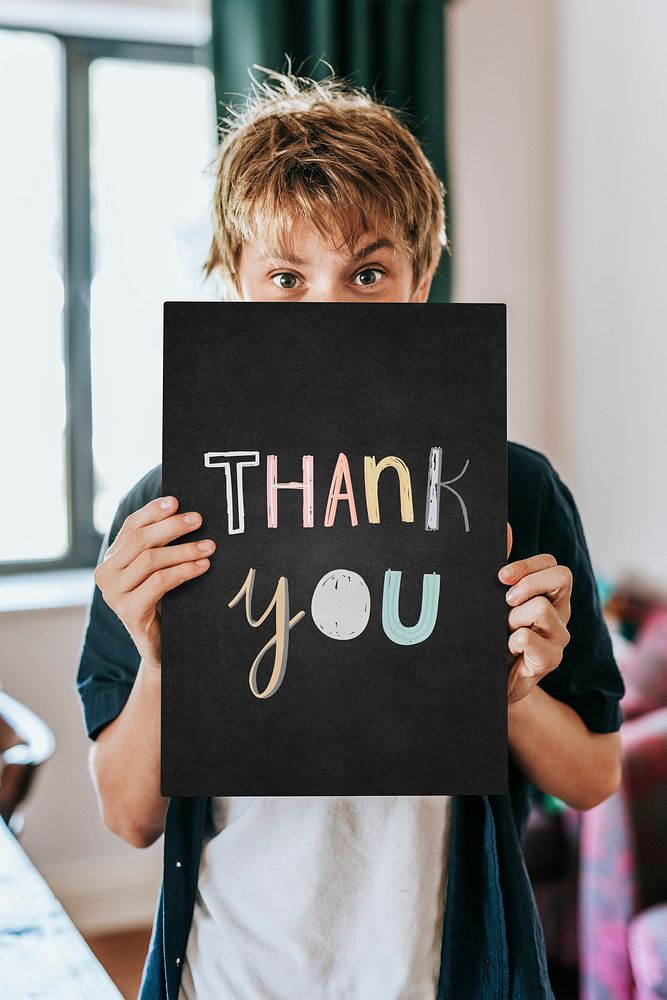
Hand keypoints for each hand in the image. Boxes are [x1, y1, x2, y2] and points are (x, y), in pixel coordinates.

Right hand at [93, 496, 215, 669]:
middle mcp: (105, 575)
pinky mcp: (128, 612)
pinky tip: (202, 567)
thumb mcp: (158, 570)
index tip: (176, 501)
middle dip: (172, 527)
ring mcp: (113, 595)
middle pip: (140, 540)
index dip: (152, 512)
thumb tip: (182, 511)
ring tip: (209, 546)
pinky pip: (159, 582)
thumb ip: (159, 546)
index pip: (130, 527)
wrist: (161, 647)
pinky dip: (184, 571)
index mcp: (111, 560)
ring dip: (184, 550)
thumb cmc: (163, 603)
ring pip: (151, 560)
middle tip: (198, 520)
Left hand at [499, 523, 571, 703]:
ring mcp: (558, 637)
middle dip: (528, 583)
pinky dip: (513, 641)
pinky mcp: (549, 661)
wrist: (488, 679)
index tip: (500, 576)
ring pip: (542, 608)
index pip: (553, 564)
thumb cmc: (493, 634)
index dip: (528, 565)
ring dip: (513, 618)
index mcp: (549, 595)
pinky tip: (506, 649)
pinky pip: (530, 639)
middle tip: (505, 600)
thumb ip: (502, 567)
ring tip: (504, 632)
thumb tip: (505, 526)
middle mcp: (560, 613)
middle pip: (562, 576)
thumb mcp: (495, 599)